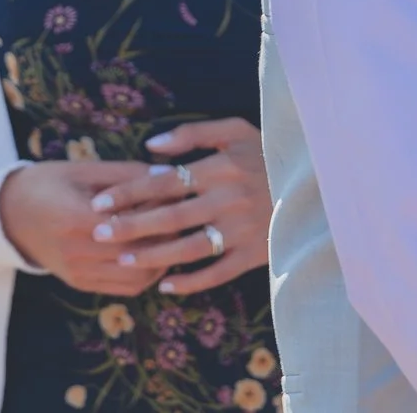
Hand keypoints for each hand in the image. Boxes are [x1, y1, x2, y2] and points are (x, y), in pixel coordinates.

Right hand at [0, 160, 162, 294]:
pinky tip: (153, 254)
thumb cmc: (47, 183)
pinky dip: (146, 274)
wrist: (9, 214)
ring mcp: (79, 273)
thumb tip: (168, 175)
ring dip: (161, 260)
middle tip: (183, 218)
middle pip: (138, 253)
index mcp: (76, 218)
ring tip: (172, 238)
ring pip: (137, 277)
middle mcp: (77, 252)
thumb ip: (126, 174)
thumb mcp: (83, 170)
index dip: (160, 214)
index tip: (178, 199)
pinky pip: (125, 288)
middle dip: (166, 237)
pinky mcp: (81, 284)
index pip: (132, 224)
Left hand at [87, 118, 272, 295]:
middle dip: (130, 226)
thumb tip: (150, 146)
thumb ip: (193, 134)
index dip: (129, 193)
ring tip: (123, 260)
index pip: (164, 181)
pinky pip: (218, 273)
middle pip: (170, 217)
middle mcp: (229, 200)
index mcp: (221, 167)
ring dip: (154, 256)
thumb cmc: (269, 153)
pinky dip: (191, 282)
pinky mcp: (256, 254)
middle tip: (98, 234)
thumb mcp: (236, 131)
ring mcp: (243, 230)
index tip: (99, 202)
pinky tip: (165, 285)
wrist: (317, 186)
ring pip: (189, 248)